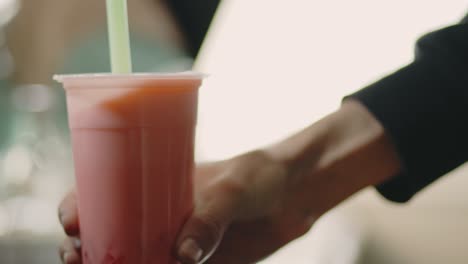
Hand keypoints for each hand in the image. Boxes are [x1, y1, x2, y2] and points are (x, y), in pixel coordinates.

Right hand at [58, 151, 319, 263]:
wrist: (293, 195)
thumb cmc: (260, 176)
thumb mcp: (234, 188)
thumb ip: (211, 218)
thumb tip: (182, 255)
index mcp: (159, 184)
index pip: (107, 190)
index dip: (82, 204)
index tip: (72, 218)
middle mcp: (161, 215)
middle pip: (111, 231)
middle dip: (88, 245)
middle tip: (76, 255)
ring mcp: (177, 242)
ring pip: (134, 258)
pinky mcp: (200, 263)